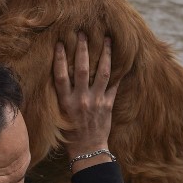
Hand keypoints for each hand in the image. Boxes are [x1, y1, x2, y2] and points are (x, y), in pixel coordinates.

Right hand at [53, 33, 119, 172]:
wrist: (87, 149)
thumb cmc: (71, 131)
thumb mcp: (60, 112)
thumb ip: (63, 94)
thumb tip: (61, 73)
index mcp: (65, 101)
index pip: (61, 75)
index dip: (60, 58)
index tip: (61, 42)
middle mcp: (80, 99)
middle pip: (82, 69)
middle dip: (83, 50)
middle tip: (84, 33)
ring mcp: (96, 101)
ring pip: (102, 73)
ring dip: (105, 55)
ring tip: (107, 39)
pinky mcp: (108, 105)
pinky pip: (115, 85)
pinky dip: (119, 73)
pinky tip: (122, 60)